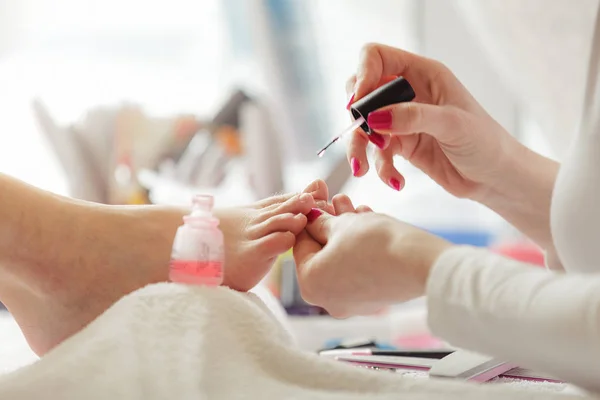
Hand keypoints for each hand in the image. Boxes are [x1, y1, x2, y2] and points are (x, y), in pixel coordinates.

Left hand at [293, 197, 450, 317]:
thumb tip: (311, 219)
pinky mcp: (372, 300)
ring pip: (341, 259)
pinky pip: (357, 270)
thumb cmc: (376, 243)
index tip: (318, 200)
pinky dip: (359, 249)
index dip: (308, 217)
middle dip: (331, 223)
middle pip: (322, 253)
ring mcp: (350, 303)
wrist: (420, 264)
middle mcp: (327, 300)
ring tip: (356, 207)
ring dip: (346, 232)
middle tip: (337, 199)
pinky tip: (369, 224)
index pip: (300, 244)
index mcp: (310, 284)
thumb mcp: (342, 224)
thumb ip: (320, 222)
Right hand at [346, 43, 525, 200]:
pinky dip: (380, 168)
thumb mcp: (452, 124)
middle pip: (362, 91)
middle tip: (362, 134)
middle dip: (356, 115)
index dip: (362, 74)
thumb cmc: (485, 143)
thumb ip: (413, 117)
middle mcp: (408, 93)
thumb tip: (373, 117)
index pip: (376, 57)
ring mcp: (402, 120)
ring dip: (360, 148)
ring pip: (364, 126)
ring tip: (364, 169)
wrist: (495, 178)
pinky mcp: (401, 146)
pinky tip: (396, 181)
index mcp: (423, 74)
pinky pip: (377, 153)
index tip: (357, 103)